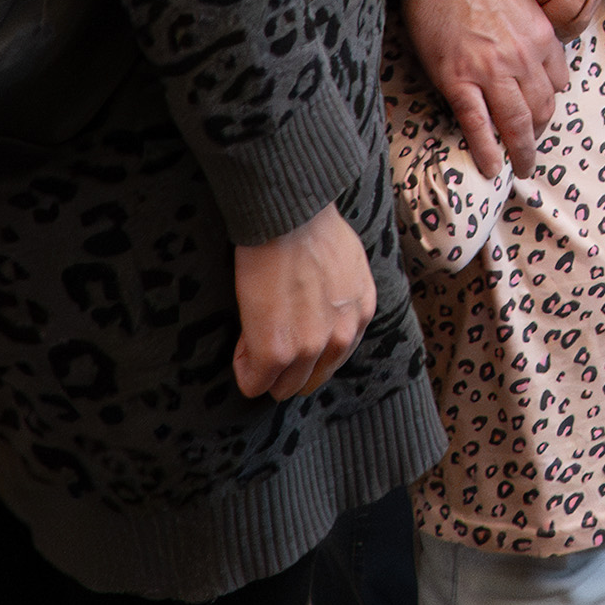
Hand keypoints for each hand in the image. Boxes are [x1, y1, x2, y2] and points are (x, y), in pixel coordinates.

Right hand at [230, 203, 374, 399]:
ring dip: (263, 367)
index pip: (333, 357)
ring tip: (254, 330)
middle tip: (266, 331)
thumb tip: (323, 305)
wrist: (290, 216)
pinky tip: (242, 335)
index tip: (289, 322)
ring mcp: (310, 348)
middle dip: (285, 366)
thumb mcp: (348, 261)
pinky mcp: (276, 351)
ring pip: (282, 388)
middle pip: (309, 380)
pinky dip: (243, 366)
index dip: (305, 344)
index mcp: (361, 314)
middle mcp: (341, 337)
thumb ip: (342, 295)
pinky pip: (254, 382)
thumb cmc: (312, 227)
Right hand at [404, 0, 565, 178]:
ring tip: (520, 168)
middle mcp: (523, 57)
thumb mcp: (525, 3)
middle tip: (532, 153)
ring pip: (516, 122)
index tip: (542, 120)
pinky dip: (486, 149)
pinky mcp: (458, 78)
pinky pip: (478, 124)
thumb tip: (555, 69)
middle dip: (539, 135)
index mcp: (542, 37)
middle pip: (541, 109)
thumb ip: (539, 36)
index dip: (550, 107)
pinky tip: (490, 167)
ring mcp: (491, 70)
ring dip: (521, 151)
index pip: (556, 85)